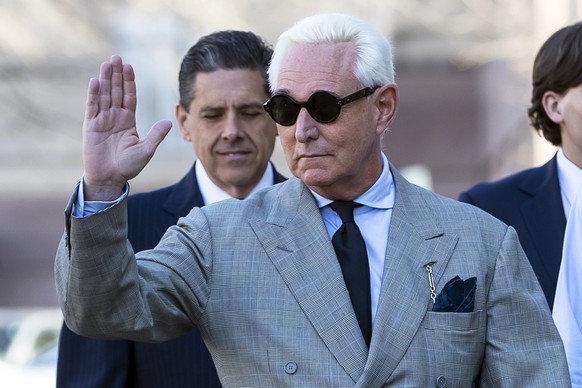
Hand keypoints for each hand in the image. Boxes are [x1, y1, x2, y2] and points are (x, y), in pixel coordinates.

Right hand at [82, 55, 171, 199]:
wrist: (110, 178)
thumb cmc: (128, 166)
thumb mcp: (146, 150)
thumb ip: (156, 135)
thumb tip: (169, 122)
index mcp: (127, 121)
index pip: (129, 97)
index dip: (129, 82)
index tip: (129, 67)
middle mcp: (114, 117)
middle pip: (116, 91)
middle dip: (116, 75)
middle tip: (117, 57)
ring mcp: (102, 120)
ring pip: (104, 95)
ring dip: (105, 80)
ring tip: (107, 64)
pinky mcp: (91, 126)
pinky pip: (93, 107)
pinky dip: (94, 95)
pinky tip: (95, 81)